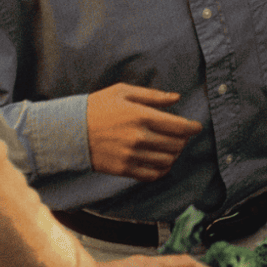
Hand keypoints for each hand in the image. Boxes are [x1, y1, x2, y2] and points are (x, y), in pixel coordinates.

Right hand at [86, 84, 201, 179]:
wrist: (70, 131)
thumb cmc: (97, 106)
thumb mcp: (123, 91)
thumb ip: (153, 95)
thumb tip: (176, 97)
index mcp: (140, 115)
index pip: (178, 126)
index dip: (192, 127)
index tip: (197, 127)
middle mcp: (138, 137)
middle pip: (175, 144)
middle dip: (183, 140)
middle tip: (182, 135)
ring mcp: (131, 155)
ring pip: (167, 160)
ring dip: (174, 154)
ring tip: (172, 147)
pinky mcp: (124, 169)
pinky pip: (153, 174)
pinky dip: (163, 169)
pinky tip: (162, 162)